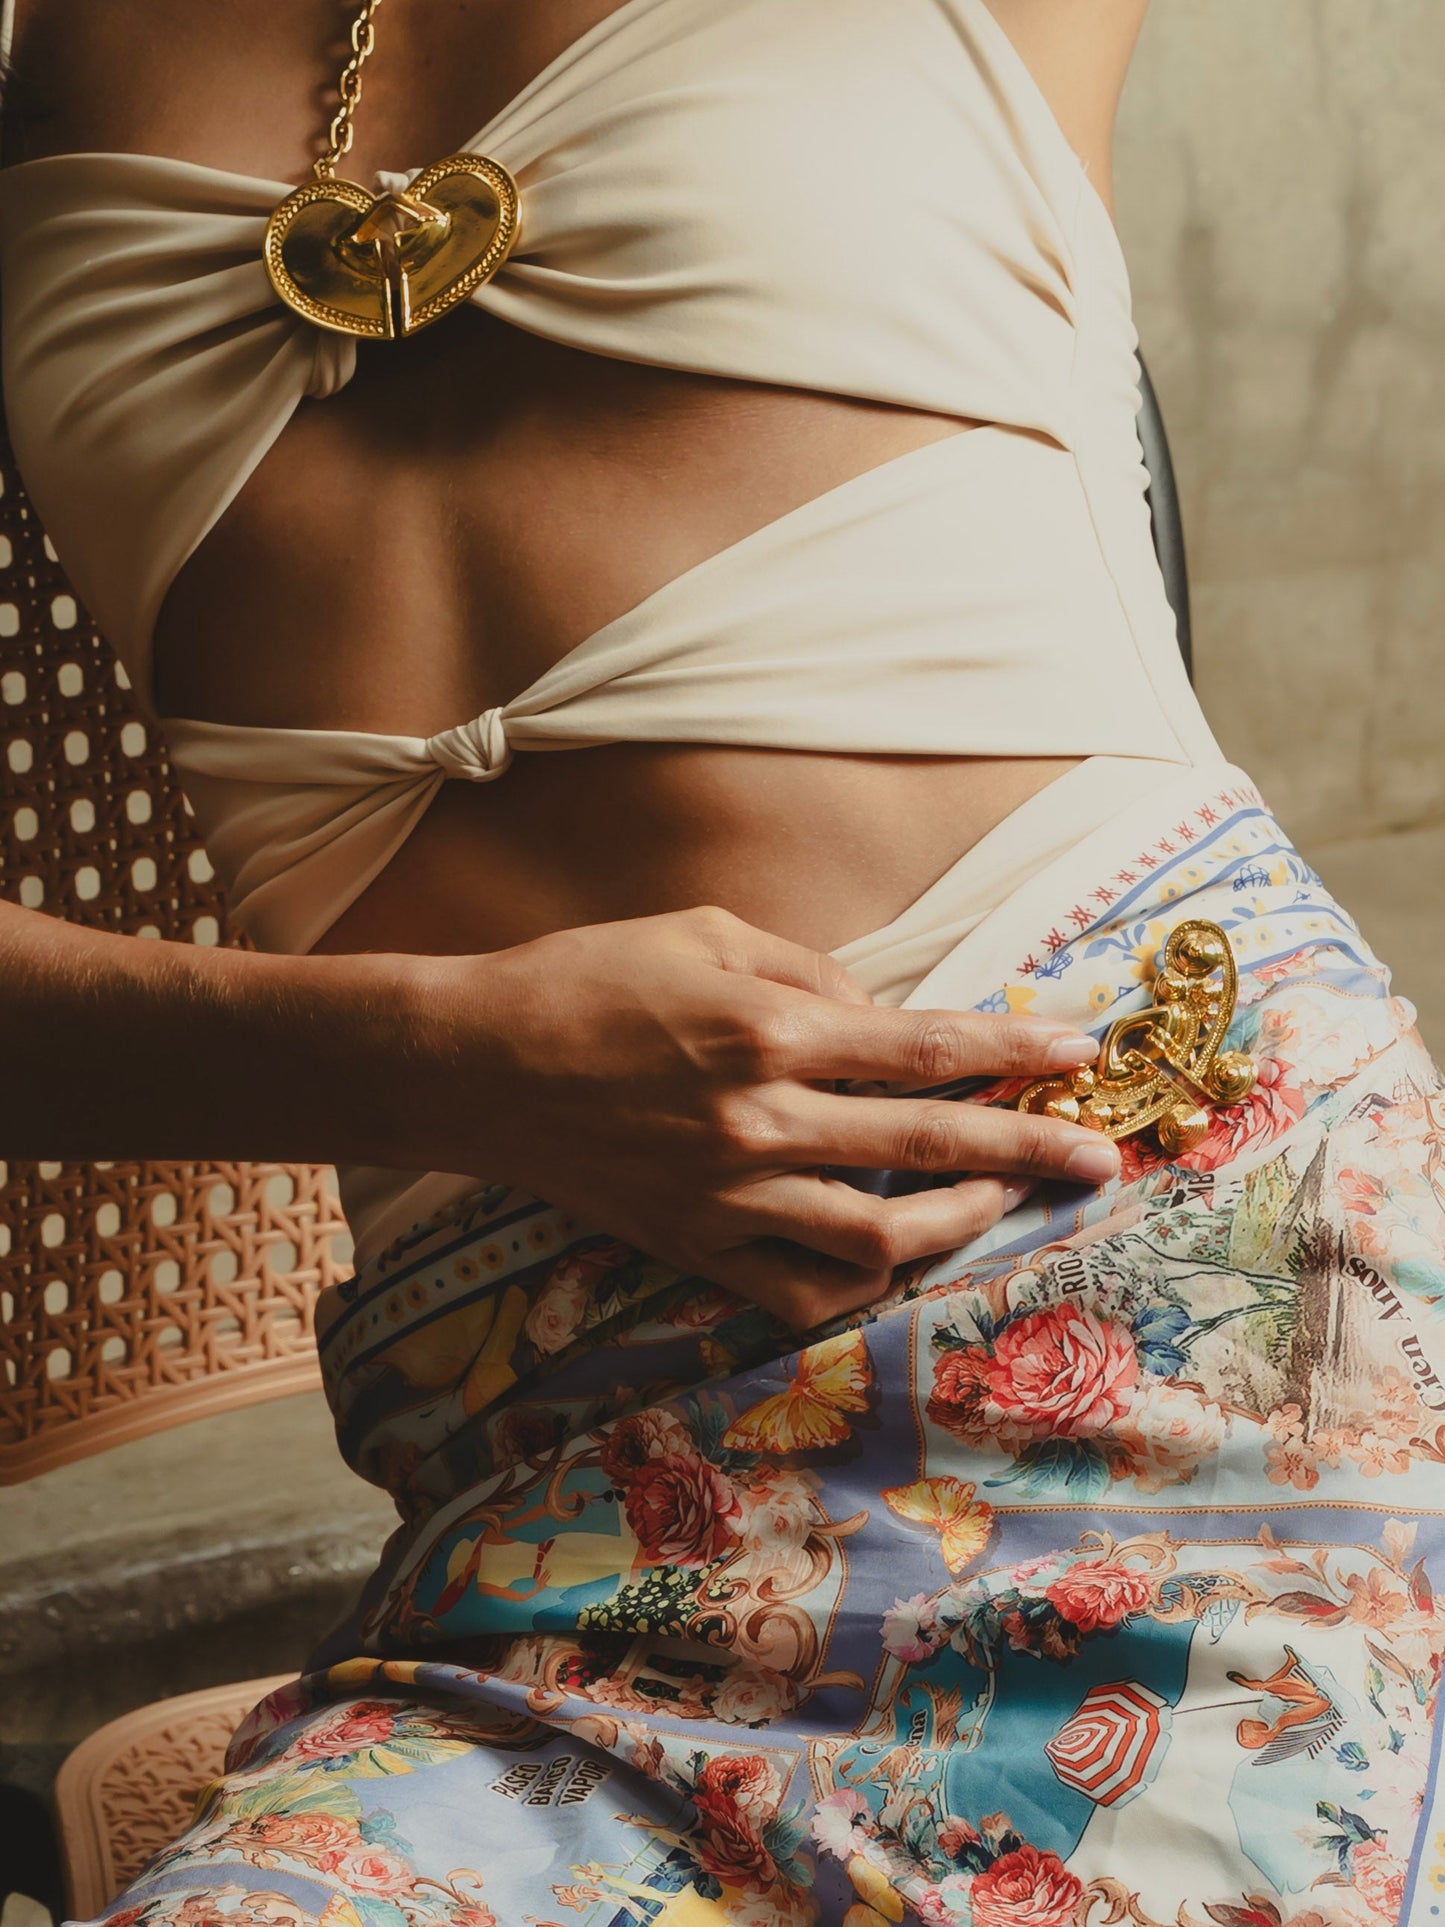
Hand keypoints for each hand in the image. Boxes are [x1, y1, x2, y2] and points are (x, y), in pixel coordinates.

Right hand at [401, 906, 1116, 1328]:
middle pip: (927, 1146)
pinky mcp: (690, 1244)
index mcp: (765, 1031)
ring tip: (998, 1200)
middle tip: (1096, 1159)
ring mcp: (726, 1196)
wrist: (473, 1065)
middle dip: (1026, 1149)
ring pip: (875, 1234)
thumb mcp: (701, 934)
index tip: (1081, 1053)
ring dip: (955, 1220)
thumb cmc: (584, 979)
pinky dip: (854, 1278)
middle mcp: (758, 1121)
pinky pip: (795, 1289)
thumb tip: (884, 1011)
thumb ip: (807, 971)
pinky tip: (887, 1249)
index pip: (923, 1045)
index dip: (1013, 1050)